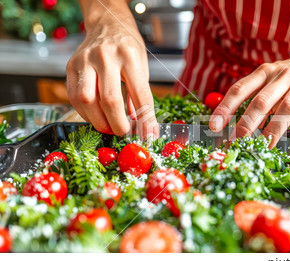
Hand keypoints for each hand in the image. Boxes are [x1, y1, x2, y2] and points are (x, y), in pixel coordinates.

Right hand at [66, 3, 157, 138]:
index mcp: (130, 57)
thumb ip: (140, 96)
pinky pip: (73, 96)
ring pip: (86, 100)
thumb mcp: (142, 67)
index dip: (145, 120)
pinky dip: (85, 112)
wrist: (107, 24)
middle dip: (117, 124)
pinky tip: (95, 115)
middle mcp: (106, 57)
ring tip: (108, 127)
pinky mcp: (71, 65)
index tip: (148, 136)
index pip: (140, 95)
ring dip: (98, 121)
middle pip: (110, 100)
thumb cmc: (128, 48)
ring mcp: (85, 60)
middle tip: (123, 132)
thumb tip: (141, 126)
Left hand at [209, 55, 289, 147]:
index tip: (214, 126)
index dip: (226, 107)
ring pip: (287, 107)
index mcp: (263, 72)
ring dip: (275, 129)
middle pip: (262, 100)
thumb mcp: (267, 80)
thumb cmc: (287, 78)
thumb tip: (232, 126)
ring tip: (265, 146)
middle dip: (247, 123)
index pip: (240, 89)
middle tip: (237, 142)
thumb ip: (252, 97)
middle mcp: (282, 75)